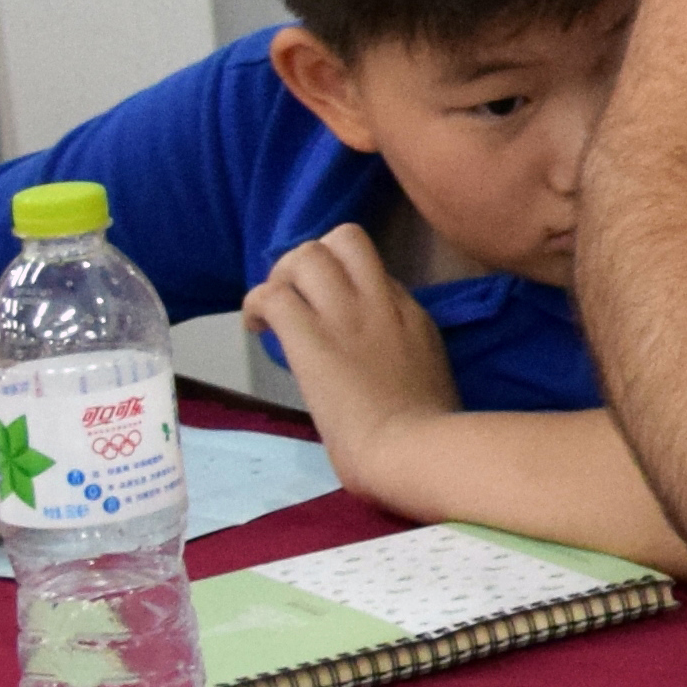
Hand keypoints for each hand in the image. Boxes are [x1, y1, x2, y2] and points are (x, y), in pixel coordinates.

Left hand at [245, 223, 459, 492]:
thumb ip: (405, 353)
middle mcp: (378, 302)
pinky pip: (272, 295)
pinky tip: (256, 329)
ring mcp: (345, 316)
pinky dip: (257, 304)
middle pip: (344, 239)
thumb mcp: (429, 374)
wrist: (412, 447)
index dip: (345, 284)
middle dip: (312, 260)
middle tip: (298, 297)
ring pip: (306, 254)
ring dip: (281, 277)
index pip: (373, 270)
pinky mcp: (310, 338)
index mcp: (410, 315)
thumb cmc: (428, 431)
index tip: (329, 315)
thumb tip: (379, 360)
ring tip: (274, 311)